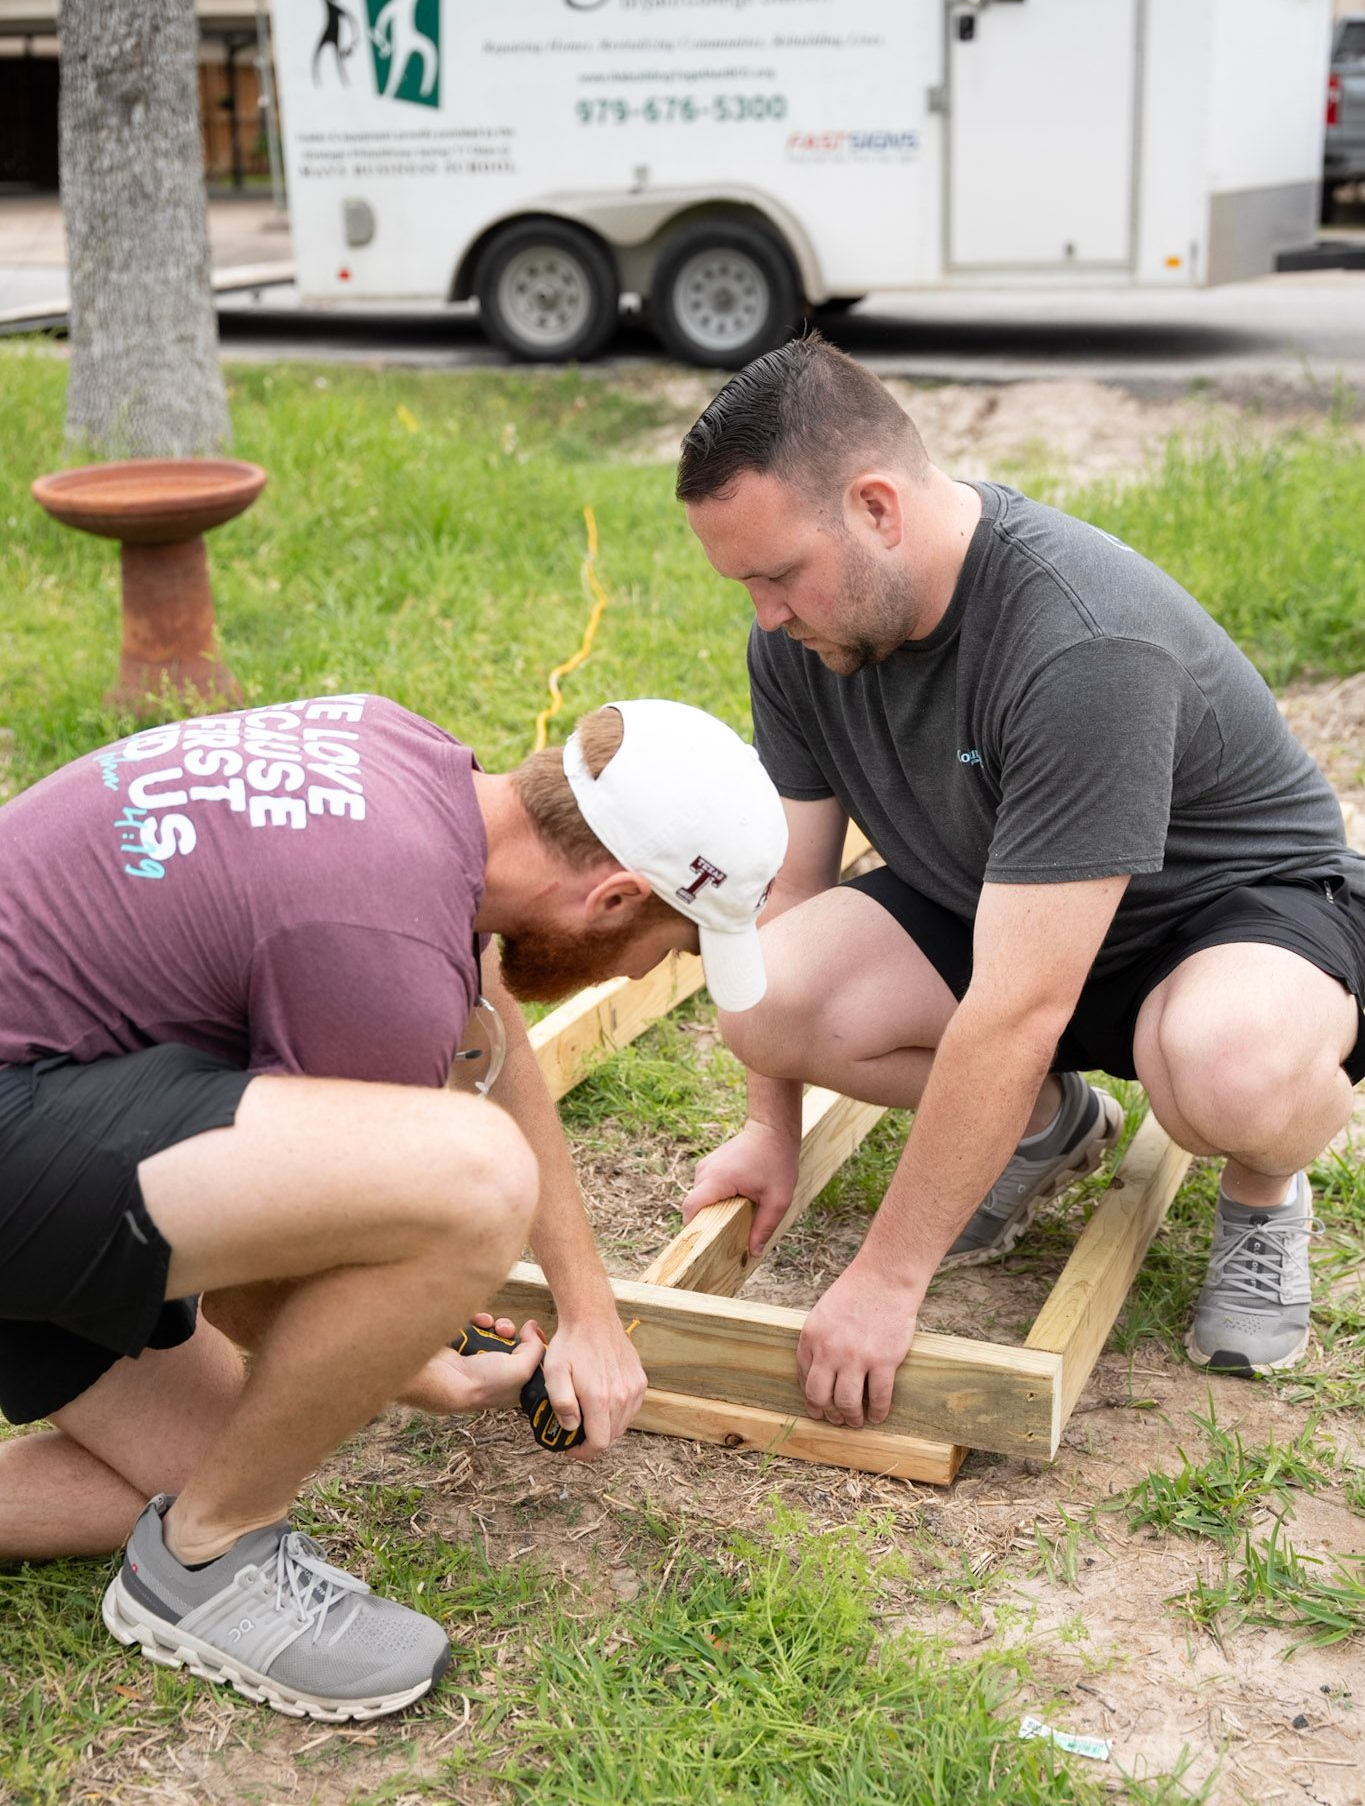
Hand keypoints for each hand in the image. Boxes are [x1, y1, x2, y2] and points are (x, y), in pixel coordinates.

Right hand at [399, 1314, 545, 1415]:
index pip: (531, 1361)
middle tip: (507, 1333)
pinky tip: (479, 1322)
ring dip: (498, 1325)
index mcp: (514, 1383)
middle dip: (513, 1332)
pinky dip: (480, 1320)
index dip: (534, 1344)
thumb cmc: (483, 1382)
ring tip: (494, 1328)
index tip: (534, 1334)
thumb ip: (536, 1348)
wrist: (445, 1377)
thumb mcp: (522, 1370)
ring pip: (497, 1331)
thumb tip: (533, 1327)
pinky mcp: (464, 1343)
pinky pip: (478, 1324)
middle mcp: (497, 1371)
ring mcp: (479, 1357)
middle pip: (514, 1341)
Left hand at [541, 1312, 647, 1460]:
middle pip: (611, 1436)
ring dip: (606, 1426)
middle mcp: (622, 1396)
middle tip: (577, 1429)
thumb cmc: (571, 1344)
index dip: (583, 1452)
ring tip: (589, 1414)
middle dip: (593, 1439)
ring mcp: (634, 1388)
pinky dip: (619, 1412)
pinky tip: (604, 1401)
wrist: (592, 1317)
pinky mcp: (640, 1380)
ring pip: (623, 1424)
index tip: (571, 1446)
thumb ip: (561, 1404)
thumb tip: (571, 1427)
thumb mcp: (554, 1373)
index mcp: (600, 1399)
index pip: (599, 1443)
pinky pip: (632, 1409)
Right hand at [682, 1121, 799, 1257]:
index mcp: (718, 1179)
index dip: (693, 1228)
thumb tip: (754, 1253)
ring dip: (713, 1209)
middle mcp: (705, 1171)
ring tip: (735, 1215)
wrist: (773, 1129)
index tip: (704, 1244)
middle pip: (695, 1205)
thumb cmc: (777, 1161)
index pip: (691, 1207)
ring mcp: (705, 1166)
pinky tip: (735, 1201)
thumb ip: (764, 1227)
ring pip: (700, 1198)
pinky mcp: (710, 1164)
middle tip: (727, 1235)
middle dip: (708, 1222)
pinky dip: (716, 1199)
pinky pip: (706, 1189)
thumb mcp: (778, 1199)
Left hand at [796, 1265, 922, 1427]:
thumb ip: (817, 1341)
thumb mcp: (823, 1313)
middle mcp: (829, 1350)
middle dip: (827, 1413)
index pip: (803, 1378)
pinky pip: (879, 1398)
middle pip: (820, 1396)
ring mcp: (856, 1357)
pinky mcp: (883, 1361)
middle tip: (836, 1419)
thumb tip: (817, 1373)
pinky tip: (878, 1416)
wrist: (885, 1279)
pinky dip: (878, 1412)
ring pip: (847, 1403)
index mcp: (811, 1337)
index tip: (819, 1406)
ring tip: (857, 1421)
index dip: (811, 1397)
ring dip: (851, 1418)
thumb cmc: (856, 1293)